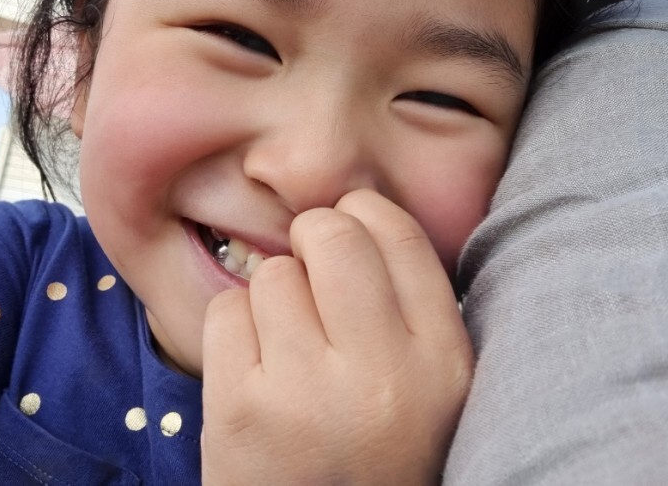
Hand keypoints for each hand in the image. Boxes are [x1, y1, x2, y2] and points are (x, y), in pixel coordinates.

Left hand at [202, 189, 473, 484]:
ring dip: (273, 296)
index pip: (400, 235)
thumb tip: (354, 218)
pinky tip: (253, 369)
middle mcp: (382, 374)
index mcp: (443, 362)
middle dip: (312, 239)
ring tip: (286, 345)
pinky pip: (225, 311)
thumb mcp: (430, 388)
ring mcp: (306, 392)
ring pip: (273, 273)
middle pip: (330, 234)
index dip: (363, 214)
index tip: (347, 229)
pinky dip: (234, 329)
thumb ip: (408, 309)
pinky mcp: (240, 410)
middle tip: (309, 272)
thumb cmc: (374, 453)